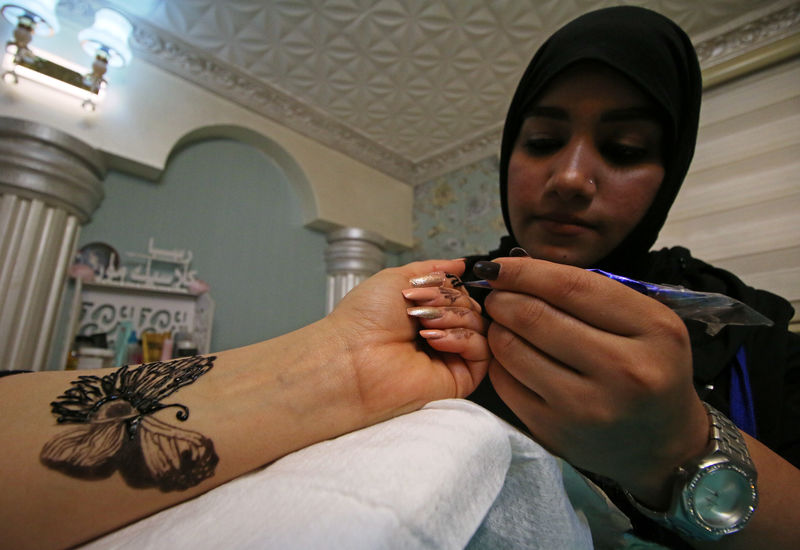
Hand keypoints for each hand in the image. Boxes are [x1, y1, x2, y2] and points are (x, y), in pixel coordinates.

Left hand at [324, 259, 487, 423]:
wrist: (351, 356)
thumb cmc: (363, 319)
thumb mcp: (397, 279)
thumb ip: (433, 270)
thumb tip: (460, 263)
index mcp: (426, 312)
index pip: (461, 292)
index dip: (448, 286)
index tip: (421, 287)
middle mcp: (440, 333)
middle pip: (472, 307)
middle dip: (447, 300)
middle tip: (418, 308)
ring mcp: (450, 356)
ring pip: (480, 325)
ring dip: (453, 316)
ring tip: (422, 324)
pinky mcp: (459, 378)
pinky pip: (482, 350)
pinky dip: (462, 338)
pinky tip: (434, 338)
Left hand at [478, 258, 708, 506]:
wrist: (662, 443)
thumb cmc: (648, 367)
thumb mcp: (645, 322)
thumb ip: (592, 293)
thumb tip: (519, 270)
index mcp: (654, 330)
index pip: (571, 287)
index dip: (525, 271)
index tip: (498, 265)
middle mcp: (624, 370)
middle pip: (535, 316)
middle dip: (502, 297)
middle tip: (496, 294)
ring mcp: (587, 406)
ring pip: (512, 349)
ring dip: (496, 327)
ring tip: (501, 321)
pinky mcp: (556, 430)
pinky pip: (506, 382)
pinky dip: (499, 360)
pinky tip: (509, 353)